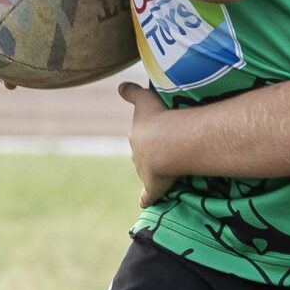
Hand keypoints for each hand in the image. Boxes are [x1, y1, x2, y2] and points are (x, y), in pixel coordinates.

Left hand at [118, 81, 178, 205]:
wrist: (167, 144)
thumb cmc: (160, 118)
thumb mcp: (145, 98)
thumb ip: (132, 92)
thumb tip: (120, 87)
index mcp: (137, 134)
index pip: (139, 135)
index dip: (145, 135)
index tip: (149, 135)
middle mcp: (137, 153)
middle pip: (142, 153)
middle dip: (150, 152)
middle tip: (166, 149)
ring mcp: (145, 171)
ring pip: (147, 171)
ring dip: (154, 171)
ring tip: (168, 170)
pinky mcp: (153, 187)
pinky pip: (148, 196)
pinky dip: (146, 199)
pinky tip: (145, 203)